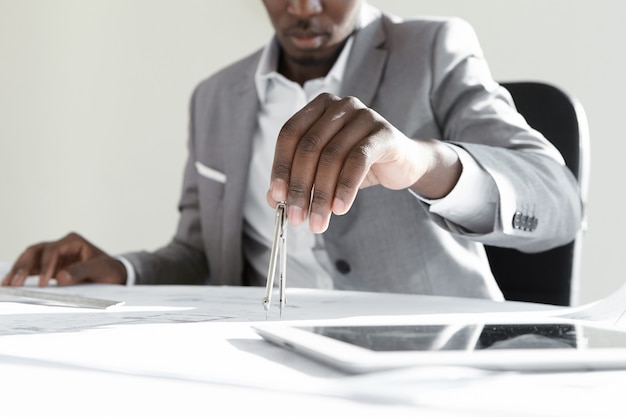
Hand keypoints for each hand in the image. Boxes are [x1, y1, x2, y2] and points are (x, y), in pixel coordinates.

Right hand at [1, 232, 126, 286]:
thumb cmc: (109, 269)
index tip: (45, 283)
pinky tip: (12, 283)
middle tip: (15, 282)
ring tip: (7, 283)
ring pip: (31, 258)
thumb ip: (82, 271)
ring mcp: (54, 256)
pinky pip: (33, 268)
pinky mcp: (50, 266)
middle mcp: (61, 246)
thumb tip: (60, 278)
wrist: (113, 274)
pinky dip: (23, 274)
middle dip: (24, 266)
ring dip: (19, 270)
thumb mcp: (101, 269)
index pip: (53, 250)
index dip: (46, 266)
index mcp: (73, 241)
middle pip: (36, 251)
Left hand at [266, 93, 461, 232]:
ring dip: (321, 194)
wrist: (403, 164)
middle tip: (297, 217)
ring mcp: (363, 116)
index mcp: (319, 108)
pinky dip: (345, 188)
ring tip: (318, 221)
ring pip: (332, 157)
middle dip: (300, 187)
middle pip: (309, 147)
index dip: (281, 166)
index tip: (277, 197)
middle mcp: (340, 105)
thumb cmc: (358, 165)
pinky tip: (339, 209)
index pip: (289, 134)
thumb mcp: (325, 172)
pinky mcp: (383, 133)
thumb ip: (299, 180)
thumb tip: (273, 199)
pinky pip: (358, 162)